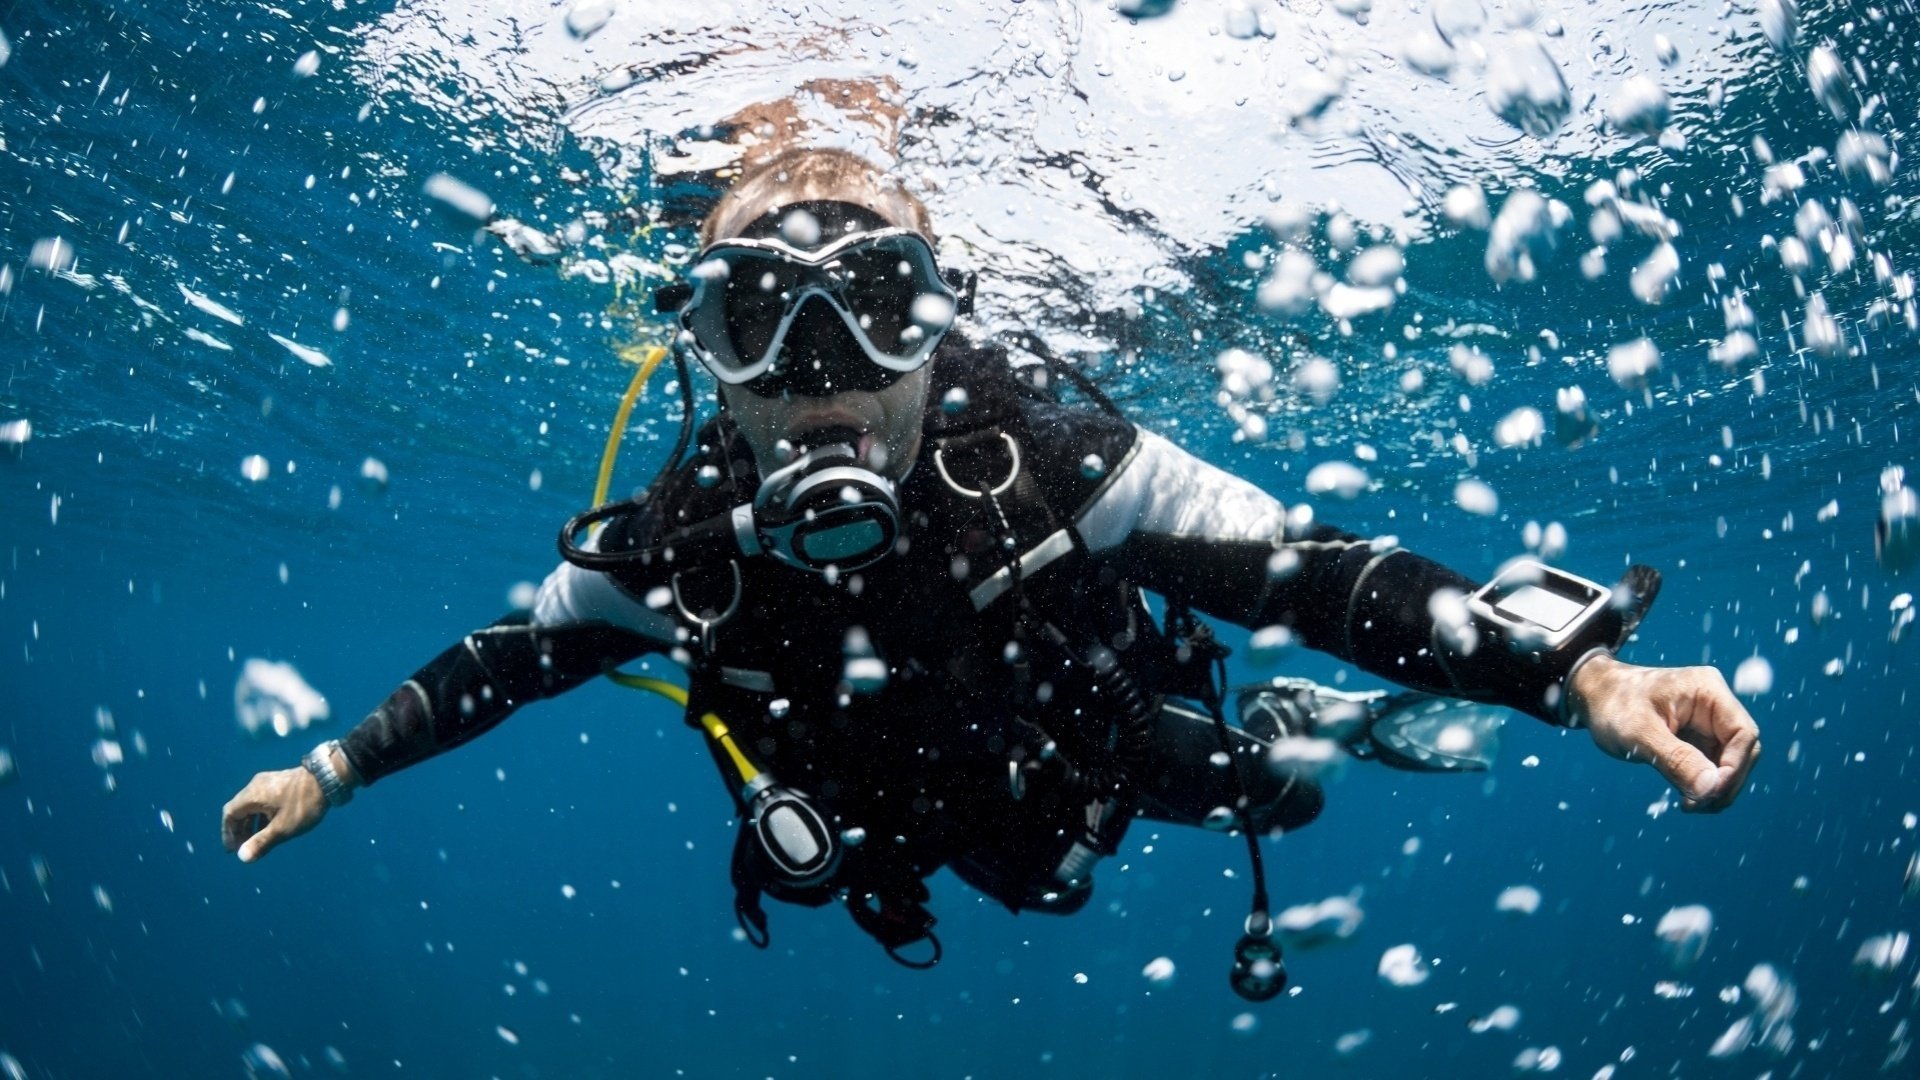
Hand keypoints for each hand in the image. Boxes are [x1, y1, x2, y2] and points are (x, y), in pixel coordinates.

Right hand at [221, 766, 328, 861]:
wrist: (329, 779)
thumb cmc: (304, 805)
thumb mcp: (282, 828)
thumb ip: (261, 843)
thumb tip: (242, 857)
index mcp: (252, 795)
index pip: (230, 814)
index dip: (228, 833)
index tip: (232, 849)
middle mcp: (256, 785)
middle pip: (239, 810)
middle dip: (240, 830)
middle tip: (245, 848)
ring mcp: (268, 782)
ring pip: (252, 806)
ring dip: (252, 824)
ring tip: (258, 841)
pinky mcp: (280, 783)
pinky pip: (263, 801)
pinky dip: (262, 816)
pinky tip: (271, 827)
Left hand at [1567, 654, 1760, 812]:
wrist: (1594, 698)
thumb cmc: (1613, 705)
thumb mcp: (1638, 733)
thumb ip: (1675, 759)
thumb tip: (1711, 788)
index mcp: (1707, 691)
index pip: (1742, 733)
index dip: (1734, 767)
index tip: (1710, 792)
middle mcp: (1714, 706)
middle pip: (1742, 752)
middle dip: (1725, 783)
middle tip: (1697, 806)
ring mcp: (1708, 724)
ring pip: (1729, 765)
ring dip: (1715, 790)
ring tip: (1689, 806)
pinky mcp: (1698, 741)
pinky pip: (1712, 769)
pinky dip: (1704, 787)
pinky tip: (1686, 800)